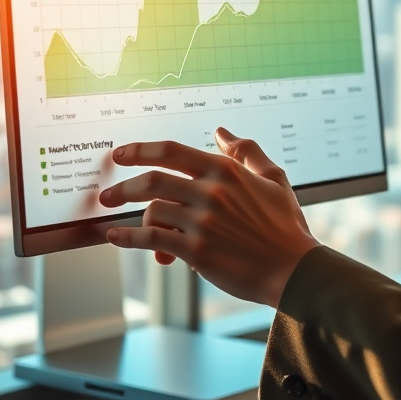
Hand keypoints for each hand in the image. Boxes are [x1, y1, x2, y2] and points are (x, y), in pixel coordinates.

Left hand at [100, 128, 319, 306]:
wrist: (293, 268)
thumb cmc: (285, 224)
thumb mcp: (273, 178)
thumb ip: (247, 151)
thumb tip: (221, 131)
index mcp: (226, 171)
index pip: (172, 152)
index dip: (141, 150)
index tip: (121, 153)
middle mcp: (212, 192)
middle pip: (152, 180)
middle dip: (124, 187)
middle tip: (107, 194)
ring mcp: (203, 222)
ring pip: (152, 210)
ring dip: (134, 218)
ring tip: (126, 224)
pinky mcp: (196, 251)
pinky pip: (152, 239)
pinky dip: (129, 238)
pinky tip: (116, 238)